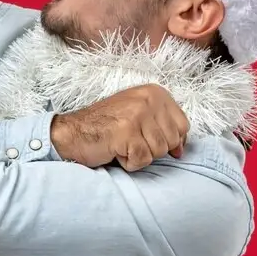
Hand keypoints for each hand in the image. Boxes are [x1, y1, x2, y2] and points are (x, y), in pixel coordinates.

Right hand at [50, 85, 188, 171]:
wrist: (73, 133)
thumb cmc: (106, 127)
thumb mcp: (139, 117)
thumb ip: (163, 128)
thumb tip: (181, 150)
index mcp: (154, 92)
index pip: (183, 125)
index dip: (171, 140)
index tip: (149, 140)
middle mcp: (148, 99)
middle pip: (172, 141)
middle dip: (153, 149)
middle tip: (130, 141)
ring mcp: (137, 115)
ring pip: (159, 152)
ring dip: (139, 156)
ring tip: (122, 144)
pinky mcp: (126, 132)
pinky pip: (142, 160)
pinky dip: (129, 163)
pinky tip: (116, 151)